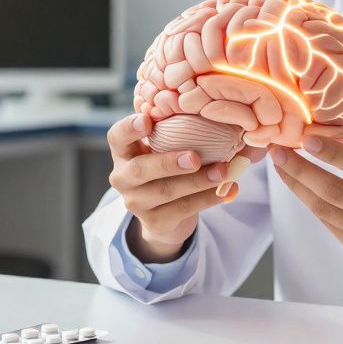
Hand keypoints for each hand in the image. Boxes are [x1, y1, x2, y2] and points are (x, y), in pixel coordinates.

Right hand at [106, 113, 252, 262]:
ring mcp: (136, 202)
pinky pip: (182, 209)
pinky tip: (224, 190)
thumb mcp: (166, 147)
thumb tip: (223, 121)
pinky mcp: (154, 222)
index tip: (147, 120)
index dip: (130, 128)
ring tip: (222, 172)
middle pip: (140, 170)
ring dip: (197, 181)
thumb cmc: (167, 166)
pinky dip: (206, 198)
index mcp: (124, 151)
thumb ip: (180, 132)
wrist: (163, 214)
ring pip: (165, 191)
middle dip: (169, 163)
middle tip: (194, 157)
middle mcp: (123, 177)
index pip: (118, 136)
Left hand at [270, 93, 342, 283]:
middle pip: (336, 193)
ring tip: (279, 165)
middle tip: (277, 150)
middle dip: (302, 171)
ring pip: (326, 211)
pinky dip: (310, 202)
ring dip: (298, 187)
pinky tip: (297, 184)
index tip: (306, 138)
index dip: (334, 154)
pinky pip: (329, 225)